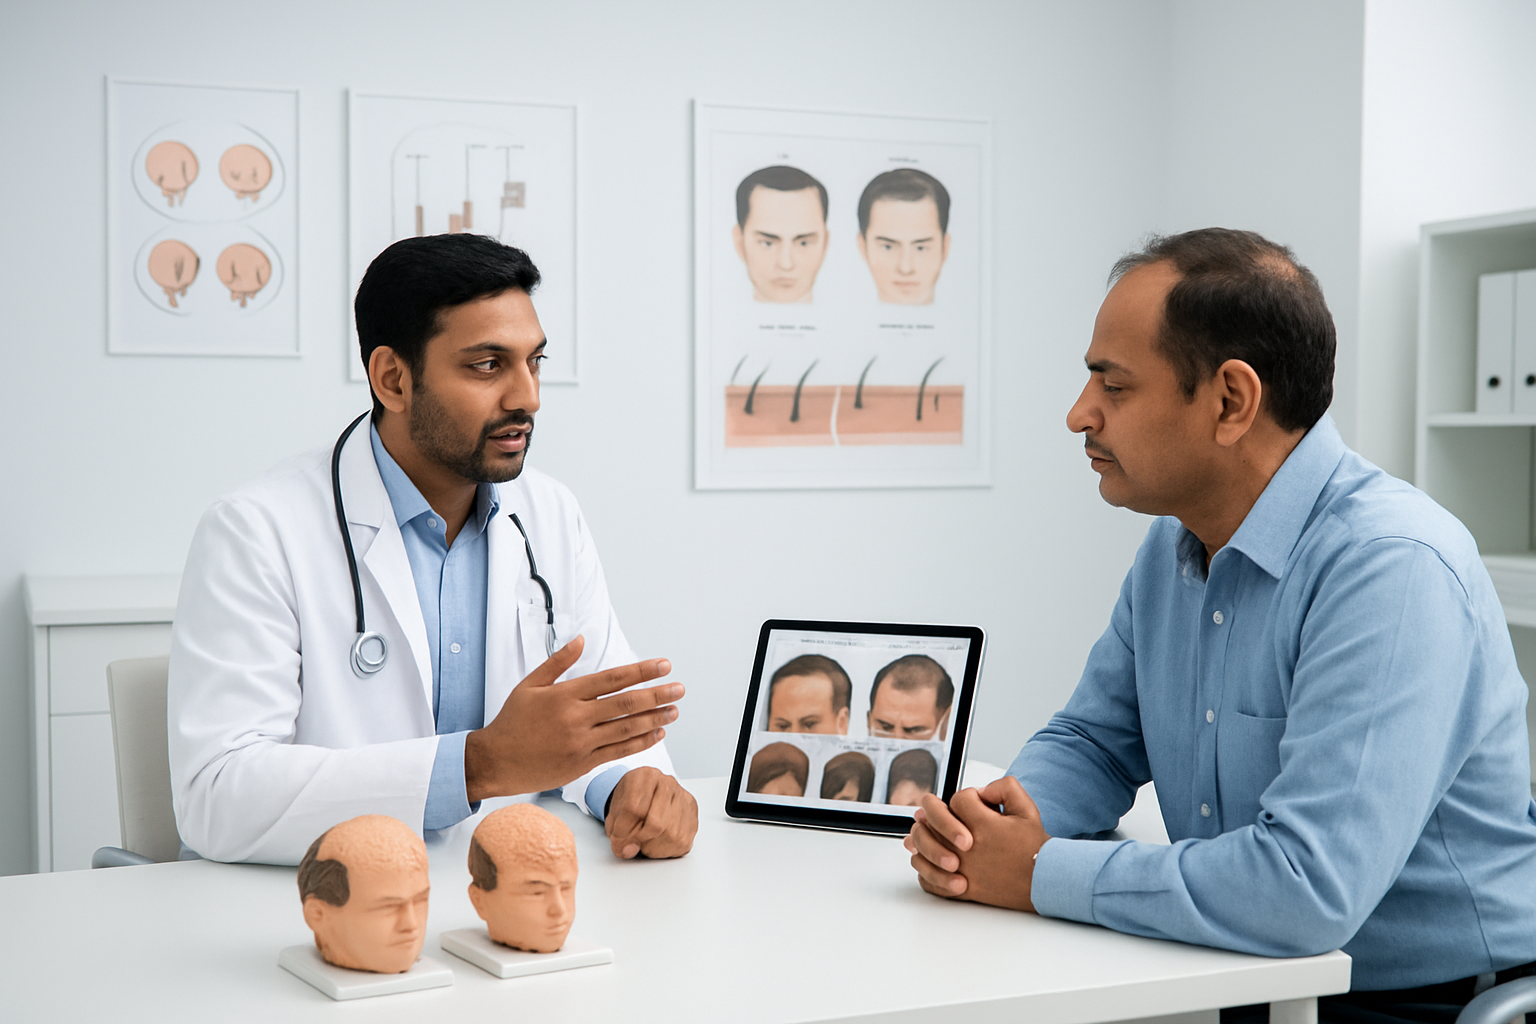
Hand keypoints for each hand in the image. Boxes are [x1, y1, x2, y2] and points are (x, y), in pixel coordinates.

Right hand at [464, 635, 682, 802]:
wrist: (495, 761)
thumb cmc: (512, 722)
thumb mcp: (529, 685)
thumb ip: (558, 662)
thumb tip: (581, 640)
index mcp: (565, 695)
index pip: (612, 679)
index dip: (641, 671)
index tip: (663, 665)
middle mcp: (576, 718)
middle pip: (626, 703)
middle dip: (657, 694)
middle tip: (679, 688)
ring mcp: (581, 742)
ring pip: (626, 728)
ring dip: (655, 718)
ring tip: (674, 710)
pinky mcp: (583, 763)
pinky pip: (618, 750)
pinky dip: (641, 742)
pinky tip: (657, 733)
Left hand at [604, 766, 697, 859]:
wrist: (646, 795)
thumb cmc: (630, 802)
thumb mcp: (615, 812)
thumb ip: (617, 832)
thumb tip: (628, 850)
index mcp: (645, 776)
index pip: (633, 809)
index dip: (623, 831)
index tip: (618, 840)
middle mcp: (668, 783)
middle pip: (656, 824)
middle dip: (640, 840)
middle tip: (631, 843)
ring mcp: (683, 798)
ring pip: (670, 835)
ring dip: (653, 846)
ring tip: (644, 838)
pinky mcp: (693, 814)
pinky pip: (682, 842)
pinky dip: (665, 848)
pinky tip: (657, 839)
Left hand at [904, 775, 1049, 911]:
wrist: (1043, 882)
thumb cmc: (1034, 847)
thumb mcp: (1027, 809)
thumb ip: (1005, 787)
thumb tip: (981, 789)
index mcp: (984, 826)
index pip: (958, 800)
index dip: (967, 797)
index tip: (977, 803)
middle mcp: (968, 848)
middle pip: (931, 821)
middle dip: (931, 811)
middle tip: (929, 809)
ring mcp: (962, 870)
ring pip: (923, 849)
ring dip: (921, 837)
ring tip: (922, 830)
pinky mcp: (961, 890)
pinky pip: (929, 880)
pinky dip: (924, 869)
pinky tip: (926, 859)